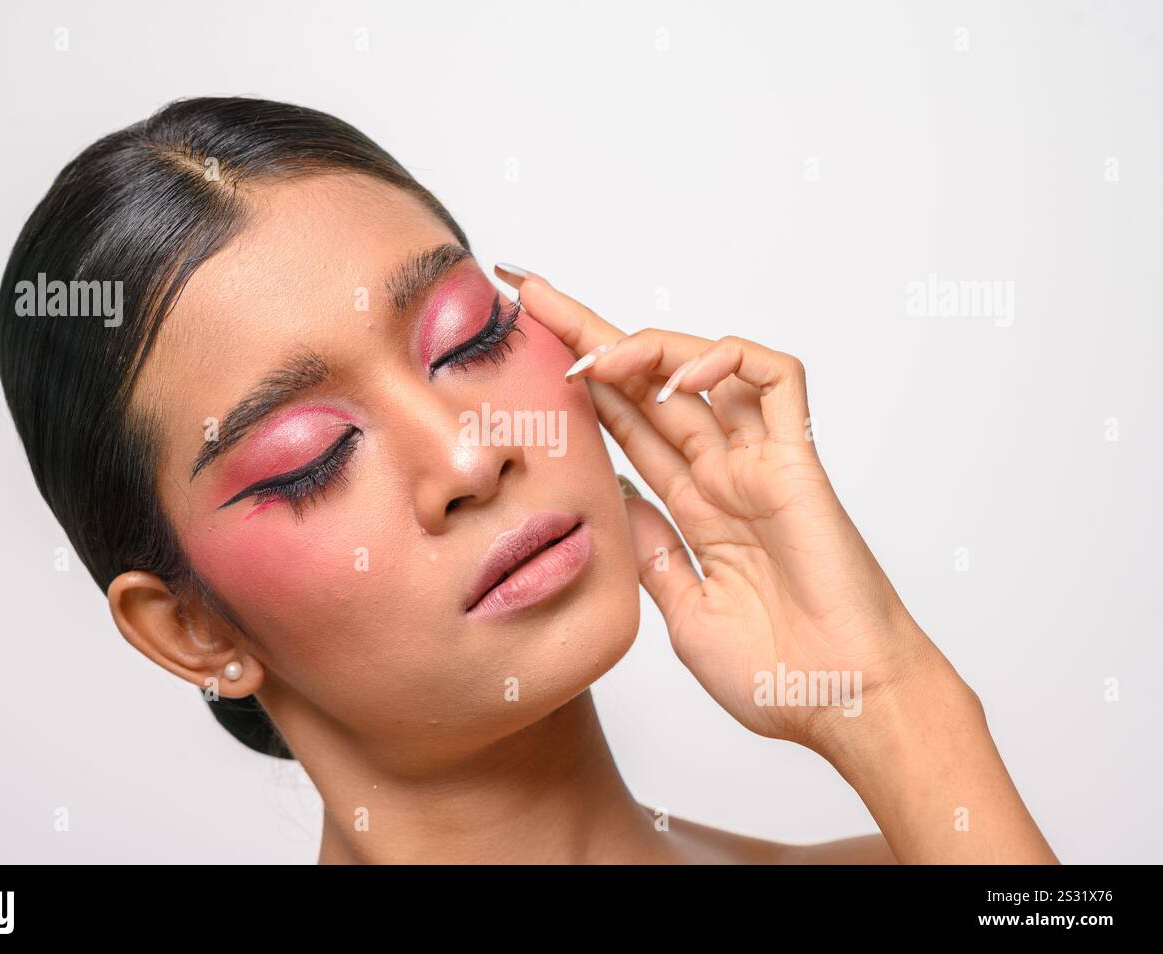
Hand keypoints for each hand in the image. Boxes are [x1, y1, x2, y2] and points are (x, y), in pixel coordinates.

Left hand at [499, 265, 960, 755]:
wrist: (842, 707)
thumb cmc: (776, 674)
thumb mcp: (682, 610)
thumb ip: (652, 551)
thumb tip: (616, 501)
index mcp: (694, 506)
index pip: (626, 422)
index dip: (579, 382)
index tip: (525, 350)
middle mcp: (722, 474)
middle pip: (648, 383)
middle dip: (588, 333)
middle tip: (527, 289)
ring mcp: (760, 463)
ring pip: (702, 366)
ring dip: (643, 345)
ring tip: (592, 354)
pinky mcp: (800, 462)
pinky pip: (777, 381)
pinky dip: (729, 360)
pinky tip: (680, 377)